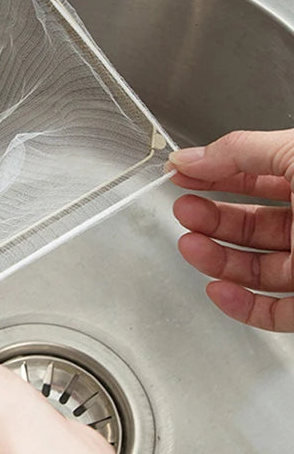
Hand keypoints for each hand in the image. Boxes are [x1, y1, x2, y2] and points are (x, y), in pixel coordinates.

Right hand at [169, 129, 293, 330]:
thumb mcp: (293, 151)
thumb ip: (238, 151)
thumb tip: (190, 157)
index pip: (254, 176)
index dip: (213, 174)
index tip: (180, 174)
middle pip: (250, 224)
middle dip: (209, 218)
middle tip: (183, 210)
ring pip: (256, 267)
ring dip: (216, 258)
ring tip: (190, 246)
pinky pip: (276, 312)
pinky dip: (242, 305)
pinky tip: (218, 289)